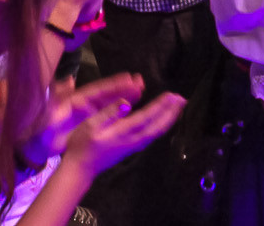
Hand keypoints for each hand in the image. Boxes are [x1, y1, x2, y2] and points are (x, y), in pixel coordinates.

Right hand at [61, 76, 185, 176]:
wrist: (81, 167)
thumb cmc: (82, 144)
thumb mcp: (90, 125)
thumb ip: (109, 113)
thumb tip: (126, 102)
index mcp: (123, 132)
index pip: (148, 117)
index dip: (161, 106)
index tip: (172, 95)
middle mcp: (133, 140)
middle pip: (158, 126)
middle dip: (171, 112)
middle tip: (182, 99)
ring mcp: (133, 145)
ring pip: (156, 132)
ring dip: (168, 119)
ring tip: (176, 108)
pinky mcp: (131, 148)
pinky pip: (151, 135)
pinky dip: (160, 126)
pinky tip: (161, 121)